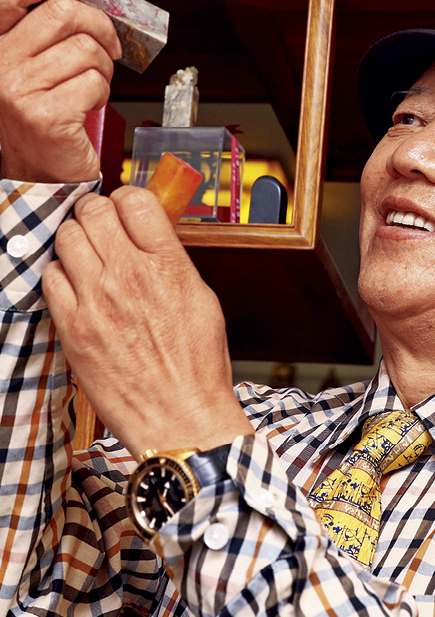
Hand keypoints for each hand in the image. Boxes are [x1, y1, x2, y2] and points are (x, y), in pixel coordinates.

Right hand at [0, 0, 121, 182]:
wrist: (39, 174)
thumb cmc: (43, 118)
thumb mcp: (33, 69)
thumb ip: (43, 32)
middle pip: (62, 14)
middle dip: (99, 28)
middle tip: (107, 48)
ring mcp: (19, 90)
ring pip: (86, 50)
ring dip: (103, 69)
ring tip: (91, 86)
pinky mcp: (46, 115)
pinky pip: (94, 82)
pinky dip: (102, 93)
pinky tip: (88, 106)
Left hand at [42, 186, 252, 458]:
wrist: (180, 416)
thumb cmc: (197, 366)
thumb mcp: (201, 299)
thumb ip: (172, 261)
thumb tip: (151, 236)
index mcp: (169, 265)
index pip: (135, 200)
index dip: (127, 200)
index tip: (125, 210)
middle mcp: (130, 275)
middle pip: (93, 212)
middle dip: (95, 214)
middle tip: (100, 228)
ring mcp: (97, 300)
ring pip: (66, 238)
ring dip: (75, 241)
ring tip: (85, 256)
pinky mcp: (73, 327)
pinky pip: (50, 277)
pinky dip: (60, 275)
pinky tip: (75, 288)